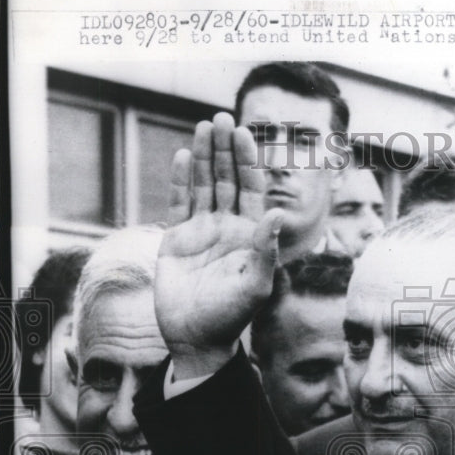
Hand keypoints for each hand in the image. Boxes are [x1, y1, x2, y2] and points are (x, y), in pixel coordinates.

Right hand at [156, 113, 283, 379]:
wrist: (198, 337)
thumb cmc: (232, 315)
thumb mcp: (256, 284)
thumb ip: (266, 250)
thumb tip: (278, 215)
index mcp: (250, 234)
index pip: (251, 189)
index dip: (248, 161)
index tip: (246, 132)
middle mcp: (227, 227)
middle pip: (226, 179)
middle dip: (225, 149)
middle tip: (222, 117)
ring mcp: (201, 231)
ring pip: (203, 185)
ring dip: (202, 156)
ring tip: (204, 126)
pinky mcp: (176, 239)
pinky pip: (179, 203)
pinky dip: (180, 180)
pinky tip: (181, 155)